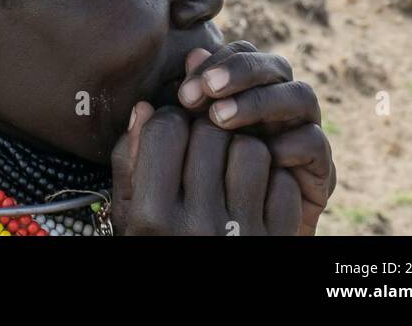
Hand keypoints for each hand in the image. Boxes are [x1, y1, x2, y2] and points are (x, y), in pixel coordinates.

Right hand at [110, 104, 301, 235]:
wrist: (201, 311)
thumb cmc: (158, 248)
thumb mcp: (130, 216)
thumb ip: (129, 161)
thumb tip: (146, 106)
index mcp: (153, 218)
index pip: (167, 129)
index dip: (169, 120)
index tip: (170, 132)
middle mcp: (197, 227)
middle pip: (210, 133)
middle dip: (204, 131)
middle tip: (200, 149)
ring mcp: (241, 235)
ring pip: (251, 150)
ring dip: (240, 151)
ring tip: (227, 168)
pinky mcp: (276, 240)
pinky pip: (282, 183)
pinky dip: (271, 182)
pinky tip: (252, 195)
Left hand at [178, 42, 335, 233]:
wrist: (236, 243)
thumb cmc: (200, 195)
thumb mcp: (178, 155)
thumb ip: (174, 120)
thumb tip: (174, 73)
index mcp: (247, 92)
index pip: (239, 54)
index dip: (214, 63)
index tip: (184, 91)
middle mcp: (279, 105)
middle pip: (273, 65)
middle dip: (239, 72)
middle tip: (207, 90)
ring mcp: (302, 132)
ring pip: (300, 94)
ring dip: (260, 101)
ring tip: (221, 117)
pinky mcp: (320, 168)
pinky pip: (314, 142)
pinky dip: (290, 143)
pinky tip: (261, 156)